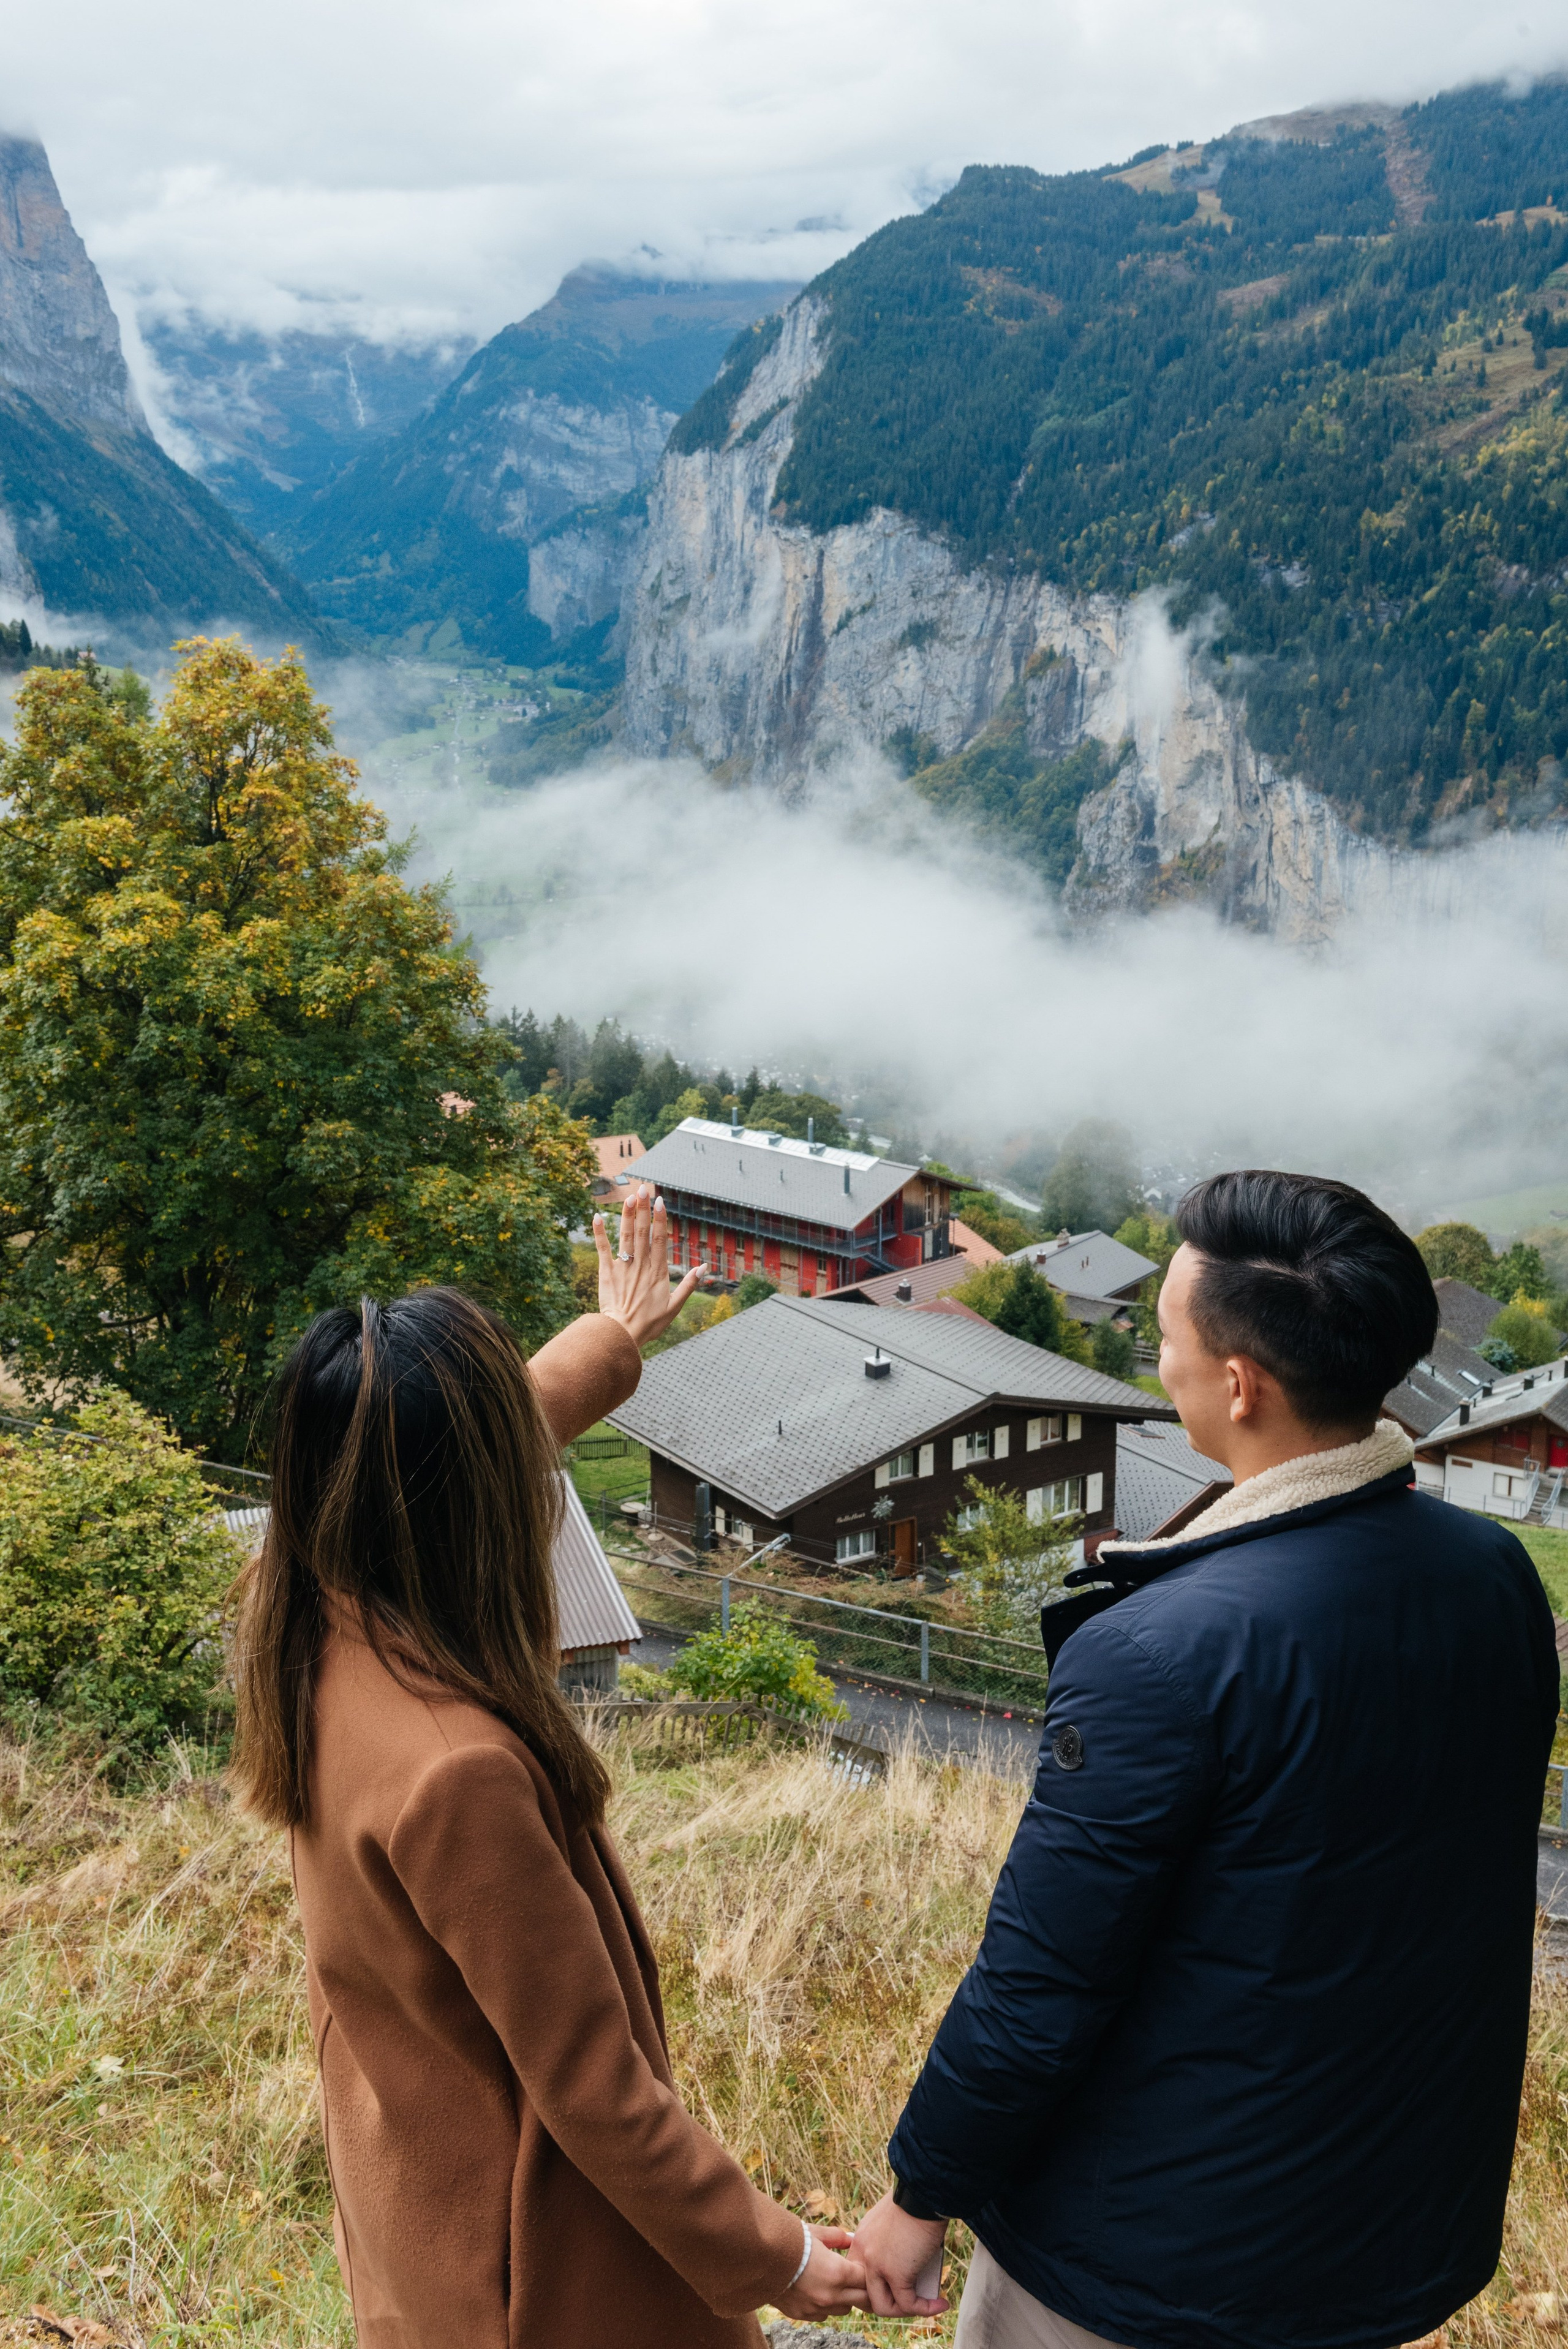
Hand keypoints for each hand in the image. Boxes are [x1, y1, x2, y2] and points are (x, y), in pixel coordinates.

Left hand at [593, 1183, 704, 1348]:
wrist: (622, 1334)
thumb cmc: (650, 1323)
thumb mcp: (675, 1306)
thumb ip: (689, 1285)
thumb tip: (703, 1267)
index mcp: (657, 1271)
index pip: (659, 1239)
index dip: (660, 1218)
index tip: (660, 1200)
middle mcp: (640, 1265)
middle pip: (642, 1232)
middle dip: (643, 1209)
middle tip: (643, 1188)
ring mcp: (622, 1267)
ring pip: (625, 1236)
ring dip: (627, 1215)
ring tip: (629, 1197)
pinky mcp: (606, 1273)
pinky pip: (602, 1249)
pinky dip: (599, 1233)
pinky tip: (597, 1216)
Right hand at [774, 2226, 868, 2319]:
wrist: (759, 2257)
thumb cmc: (789, 2241)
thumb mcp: (815, 2232)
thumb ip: (837, 2237)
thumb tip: (851, 2240)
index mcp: (838, 2273)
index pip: (866, 2279)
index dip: (866, 2271)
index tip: (862, 2265)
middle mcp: (830, 2295)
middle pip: (862, 2300)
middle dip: (863, 2289)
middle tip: (859, 2279)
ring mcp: (816, 2308)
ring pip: (844, 2310)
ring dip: (845, 2298)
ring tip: (836, 2284)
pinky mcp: (803, 2315)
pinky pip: (824, 2315)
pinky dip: (826, 2306)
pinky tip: (817, 2291)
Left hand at [851, 2189, 948, 2317]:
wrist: (924, 2194)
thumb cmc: (915, 2203)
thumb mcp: (893, 2224)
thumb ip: (890, 2244)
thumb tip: (907, 2266)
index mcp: (861, 2240)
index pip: (858, 2277)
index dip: (876, 2289)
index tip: (895, 2290)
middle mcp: (863, 2254)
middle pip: (865, 2297)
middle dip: (888, 2304)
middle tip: (910, 2301)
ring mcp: (877, 2266)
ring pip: (883, 2307)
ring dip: (906, 2311)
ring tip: (926, 2304)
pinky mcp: (896, 2274)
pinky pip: (908, 2304)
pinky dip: (925, 2308)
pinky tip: (940, 2303)